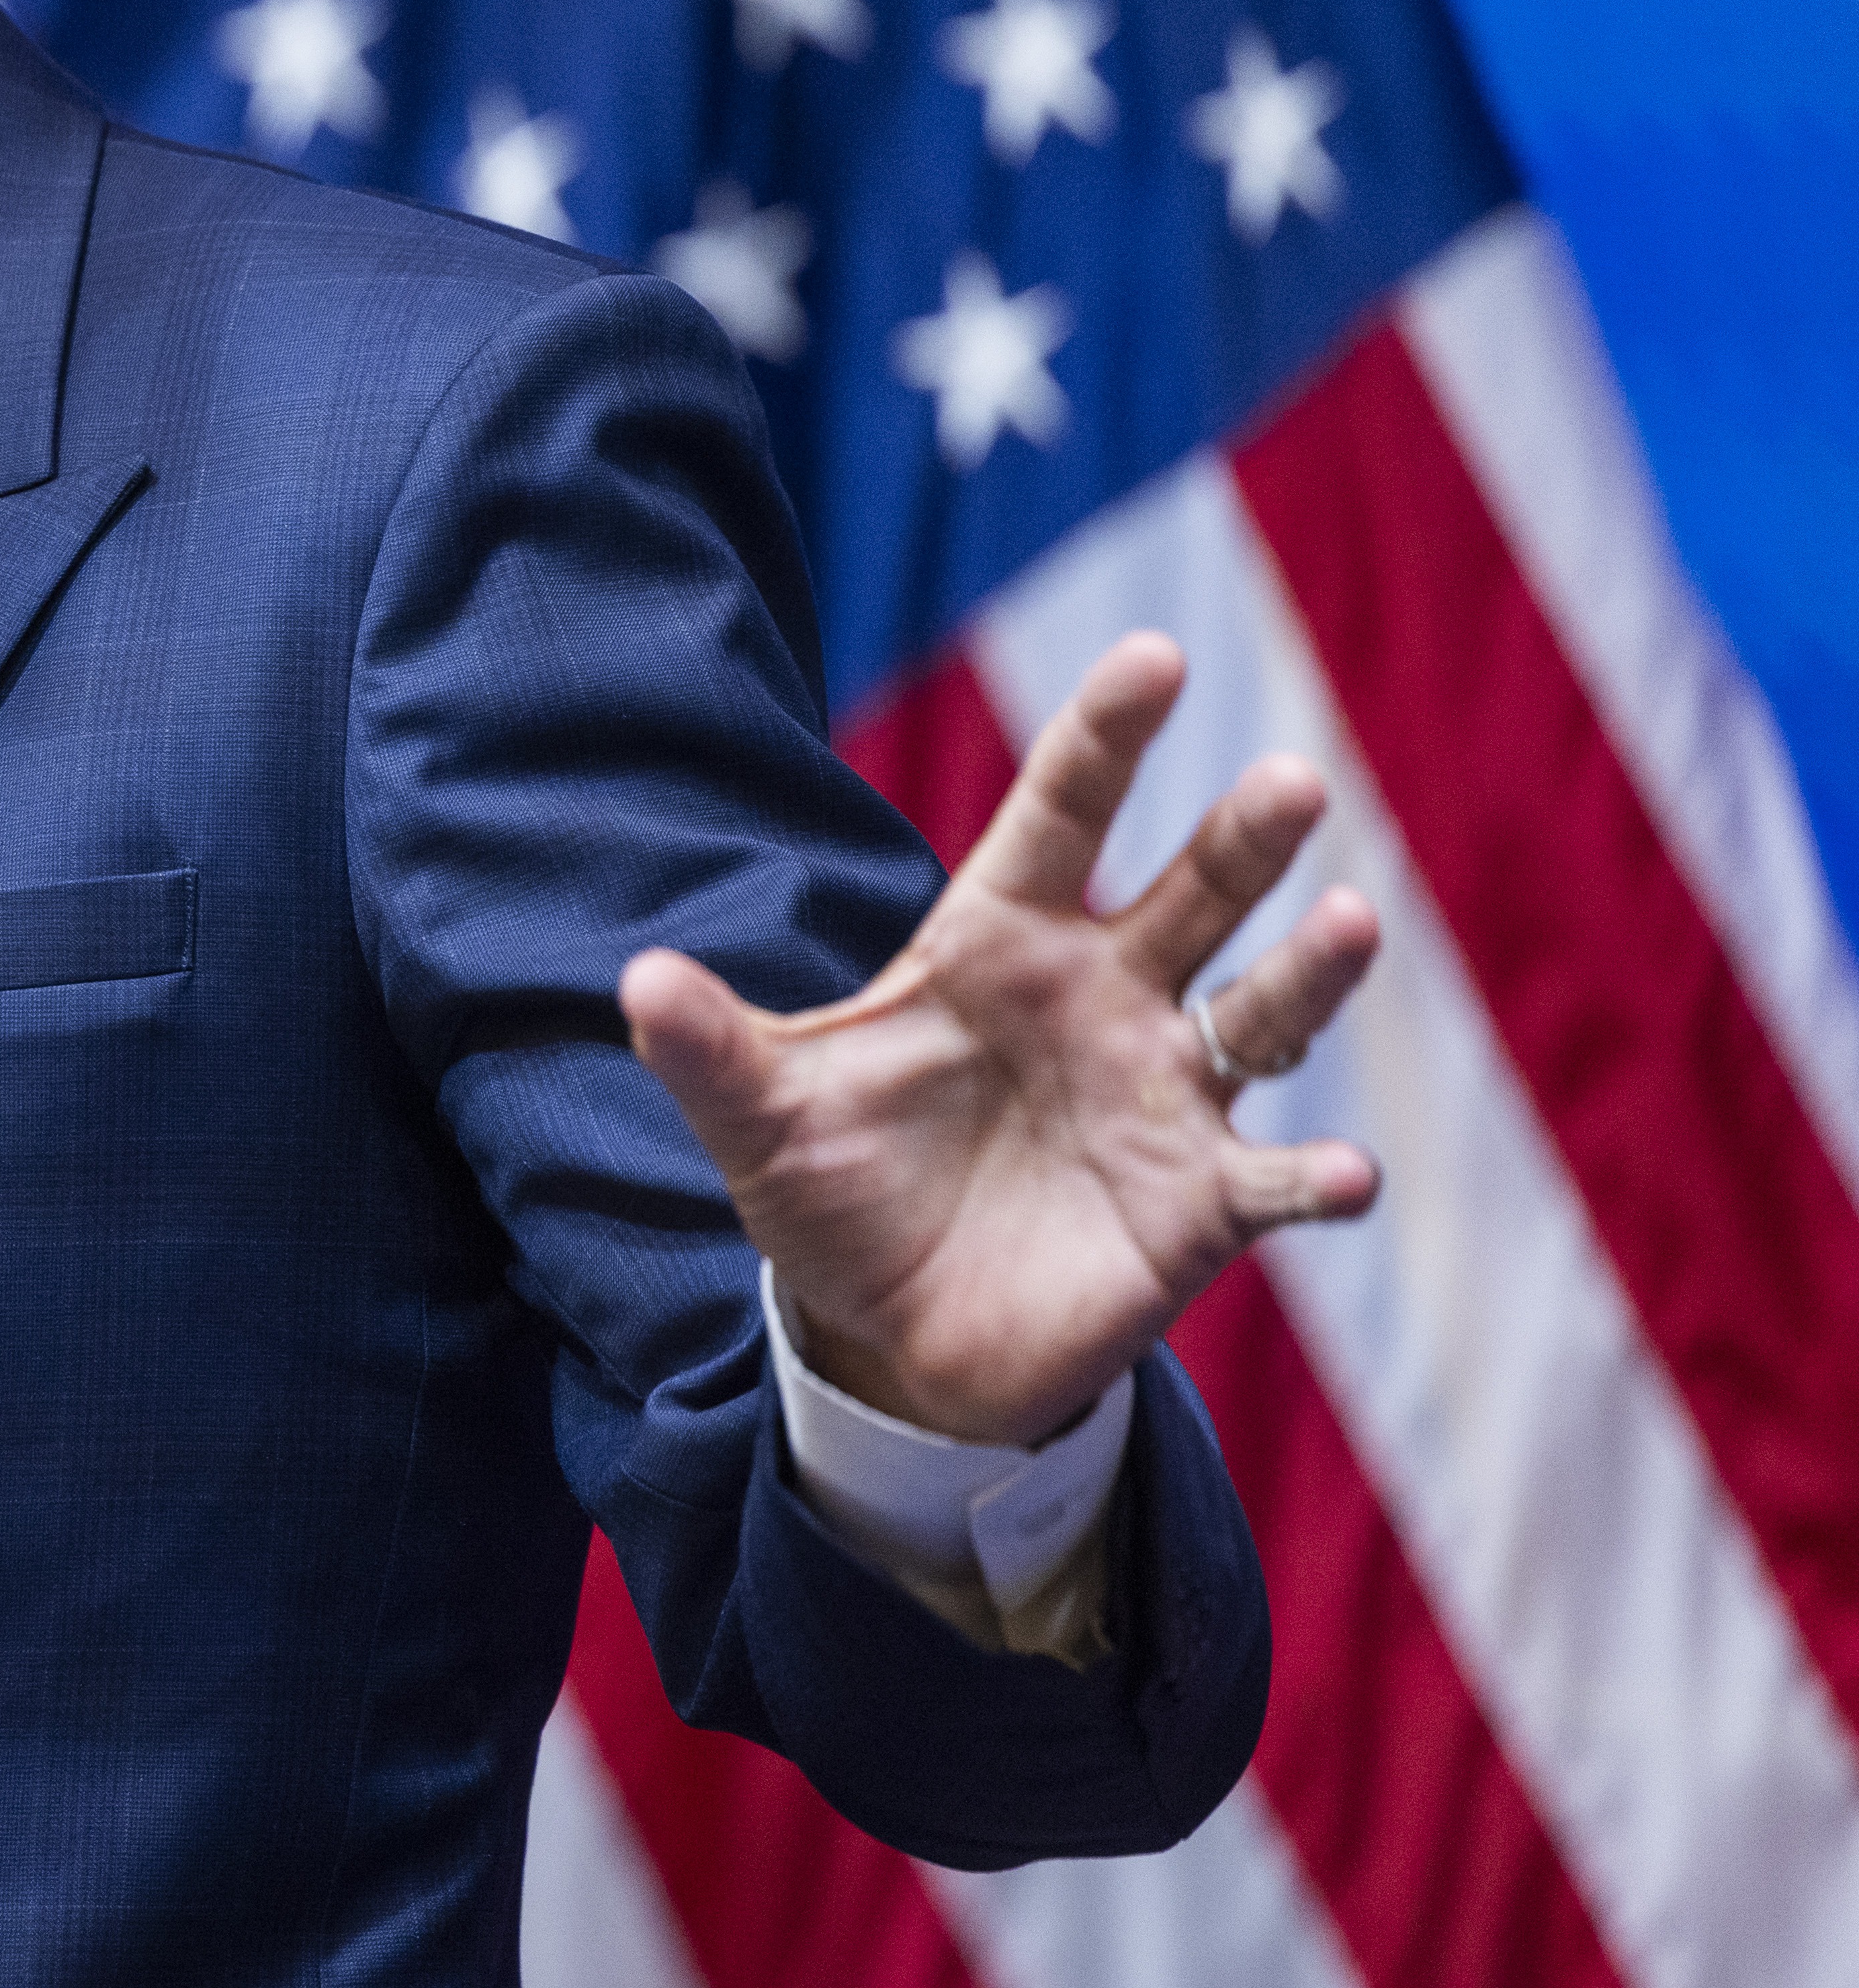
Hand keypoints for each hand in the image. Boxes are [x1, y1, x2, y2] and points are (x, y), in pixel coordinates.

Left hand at [620, 631, 1381, 1447]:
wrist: (891, 1331)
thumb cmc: (833, 1191)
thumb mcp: (759, 1116)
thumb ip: (708, 1048)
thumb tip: (636, 983)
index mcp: (996, 947)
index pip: (1058, 816)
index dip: (1105, 738)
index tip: (1157, 656)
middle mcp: (1102, 999)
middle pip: (1190, 895)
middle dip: (1243, 838)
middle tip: (1290, 777)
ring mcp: (1163, 1098)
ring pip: (1263, 1012)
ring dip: (1312, 970)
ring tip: (1351, 920)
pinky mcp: (1200, 1207)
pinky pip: (1275, 1182)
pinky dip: (1317, 1178)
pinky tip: (1346, 1174)